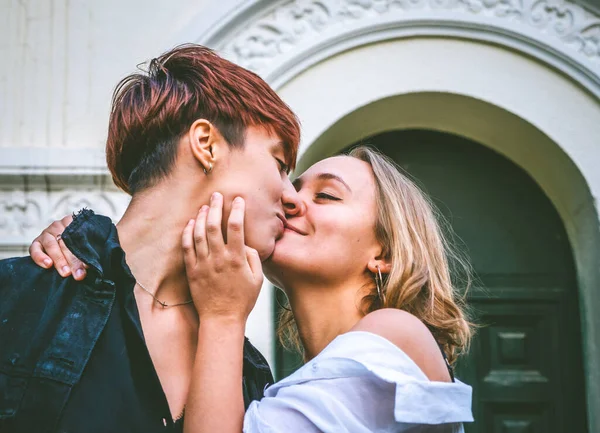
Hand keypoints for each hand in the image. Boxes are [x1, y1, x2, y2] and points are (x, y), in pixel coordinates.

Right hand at [28, 215, 88, 279]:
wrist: (65, 245)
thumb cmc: (81, 244)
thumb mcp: (87, 244)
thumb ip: (88, 251)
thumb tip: (88, 265)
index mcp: (73, 222)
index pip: (78, 236)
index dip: (83, 251)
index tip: (88, 265)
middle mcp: (58, 225)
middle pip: (66, 243)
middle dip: (73, 261)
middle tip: (79, 275)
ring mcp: (46, 233)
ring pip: (52, 246)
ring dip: (59, 261)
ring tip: (66, 272)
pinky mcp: (36, 242)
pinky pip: (35, 249)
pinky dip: (40, 257)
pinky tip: (48, 265)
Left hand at [182, 192, 262, 322]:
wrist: (221, 319)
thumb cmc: (242, 300)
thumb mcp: (258, 279)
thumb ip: (253, 258)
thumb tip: (246, 243)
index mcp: (237, 259)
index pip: (236, 227)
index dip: (237, 210)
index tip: (238, 199)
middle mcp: (219, 258)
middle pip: (215, 225)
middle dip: (216, 207)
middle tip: (217, 195)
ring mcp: (203, 264)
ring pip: (199, 234)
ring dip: (202, 217)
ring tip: (205, 206)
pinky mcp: (192, 271)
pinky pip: (187, 247)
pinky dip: (188, 233)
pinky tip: (191, 224)